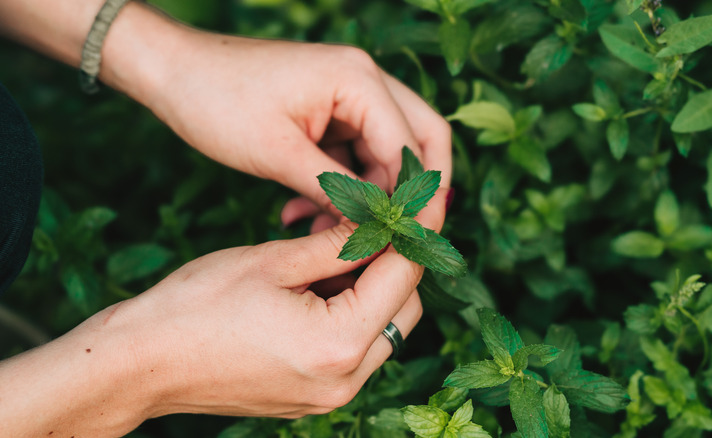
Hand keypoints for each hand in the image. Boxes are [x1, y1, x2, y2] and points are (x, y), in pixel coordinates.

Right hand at [0, 216, 432, 435]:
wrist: (140, 363)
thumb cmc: (196, 307)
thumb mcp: (273, 260)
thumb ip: (338, 243)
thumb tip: (381, 220)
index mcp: (338, 343)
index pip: (403, 276)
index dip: (415, 232)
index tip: (420, 200)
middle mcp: (345, 380)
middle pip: (405, 310)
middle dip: (396, 263)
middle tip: (374, 223)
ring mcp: (330, 396)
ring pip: (383, 332)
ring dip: (374, 290)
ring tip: (338, 251)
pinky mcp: (314, 397)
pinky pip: (355, 351)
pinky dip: (352, 315)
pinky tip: (321, 284)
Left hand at [127, 22, 451, 227]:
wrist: (172, 72)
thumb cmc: (217, 101)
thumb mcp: (278, 154)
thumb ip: (336, 191)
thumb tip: (375, 228)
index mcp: (358, 80)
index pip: (410, 146)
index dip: (414, 199)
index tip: (406, 242)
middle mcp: (364, 81)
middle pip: (418, 140)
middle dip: (409, 193)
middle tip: (397, 238)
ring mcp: (348, 95)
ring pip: (385, 153)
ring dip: (366, 195)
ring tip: (325, 231)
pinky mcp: (330, 111)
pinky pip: (354, 154)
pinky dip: (341, 186)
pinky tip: (305, 213)